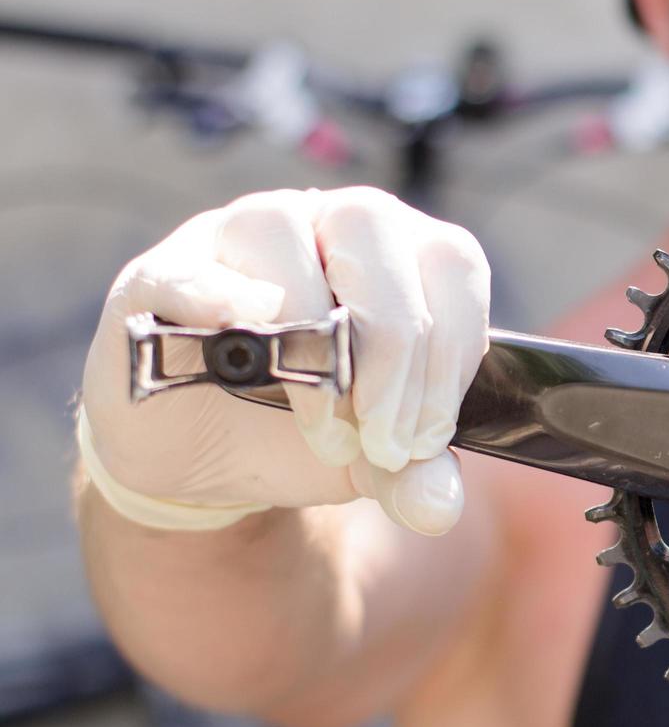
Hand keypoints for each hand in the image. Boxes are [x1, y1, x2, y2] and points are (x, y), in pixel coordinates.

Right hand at [79, 187, 491, 534]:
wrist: (208, 452)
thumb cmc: (308, 427)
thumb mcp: (374, 458)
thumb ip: (414, 475)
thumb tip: (439, 506)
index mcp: (396, 249)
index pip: (448, 261)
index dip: (450, 354)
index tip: (424, 441)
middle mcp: (322, 220)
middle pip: (370, 231)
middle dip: (392, 348)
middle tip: (383, 442)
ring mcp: (236, 234)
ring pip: (279, 238)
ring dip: (311, 343)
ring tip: (323, 428)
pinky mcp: (159, 273)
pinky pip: (185, 271)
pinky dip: (215, 305)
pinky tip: (241, 355)